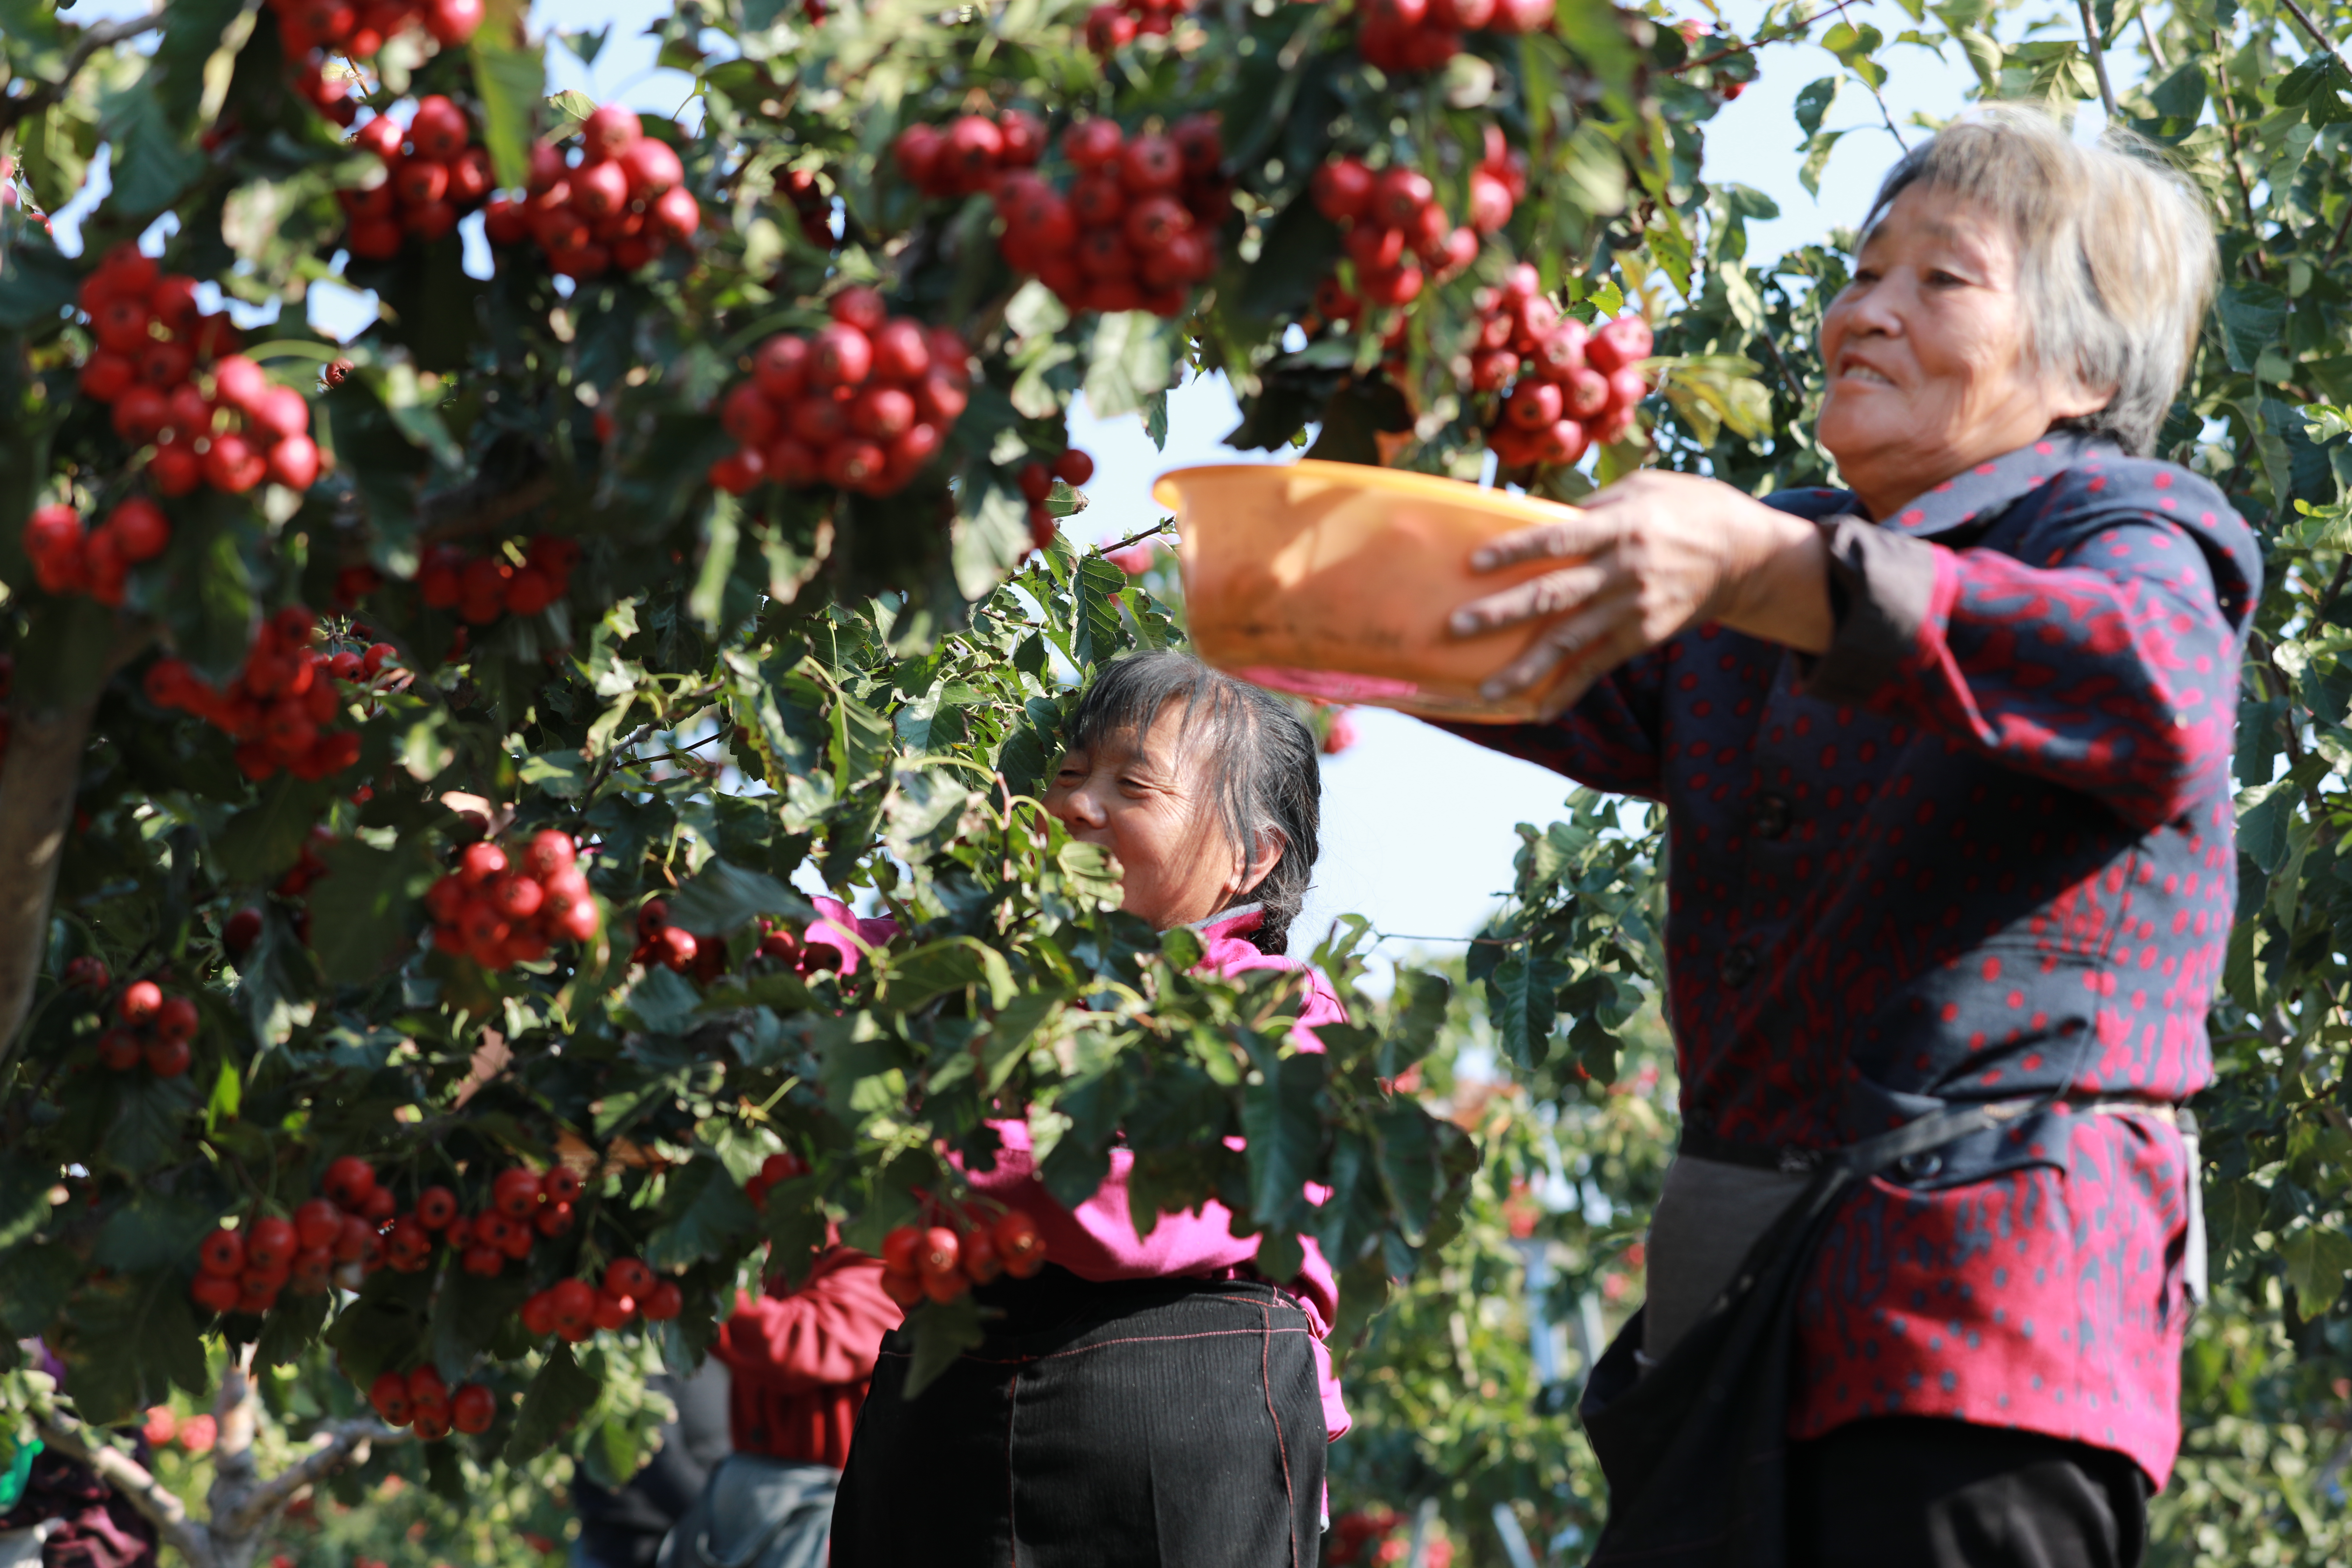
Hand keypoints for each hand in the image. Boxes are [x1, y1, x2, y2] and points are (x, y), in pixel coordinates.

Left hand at [1449, 470, 1829, 714]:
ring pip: (1570, 641)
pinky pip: (1598, 666)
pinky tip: (1538, 712)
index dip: (1517, 549)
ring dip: (1525, 668)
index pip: (1559, 537)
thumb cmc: (1685, 508)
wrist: (1745, 555)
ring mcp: (1633, 608)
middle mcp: (1624, 570)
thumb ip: (1591, 507)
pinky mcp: (1642, 636)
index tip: (1475, 562)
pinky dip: (1568, 691)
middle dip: (1503, 612)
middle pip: (1555, 593)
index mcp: (1621, 525)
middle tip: (1457, 626)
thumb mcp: (1643, 488)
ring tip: (1485, 690)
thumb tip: (1533, 513)